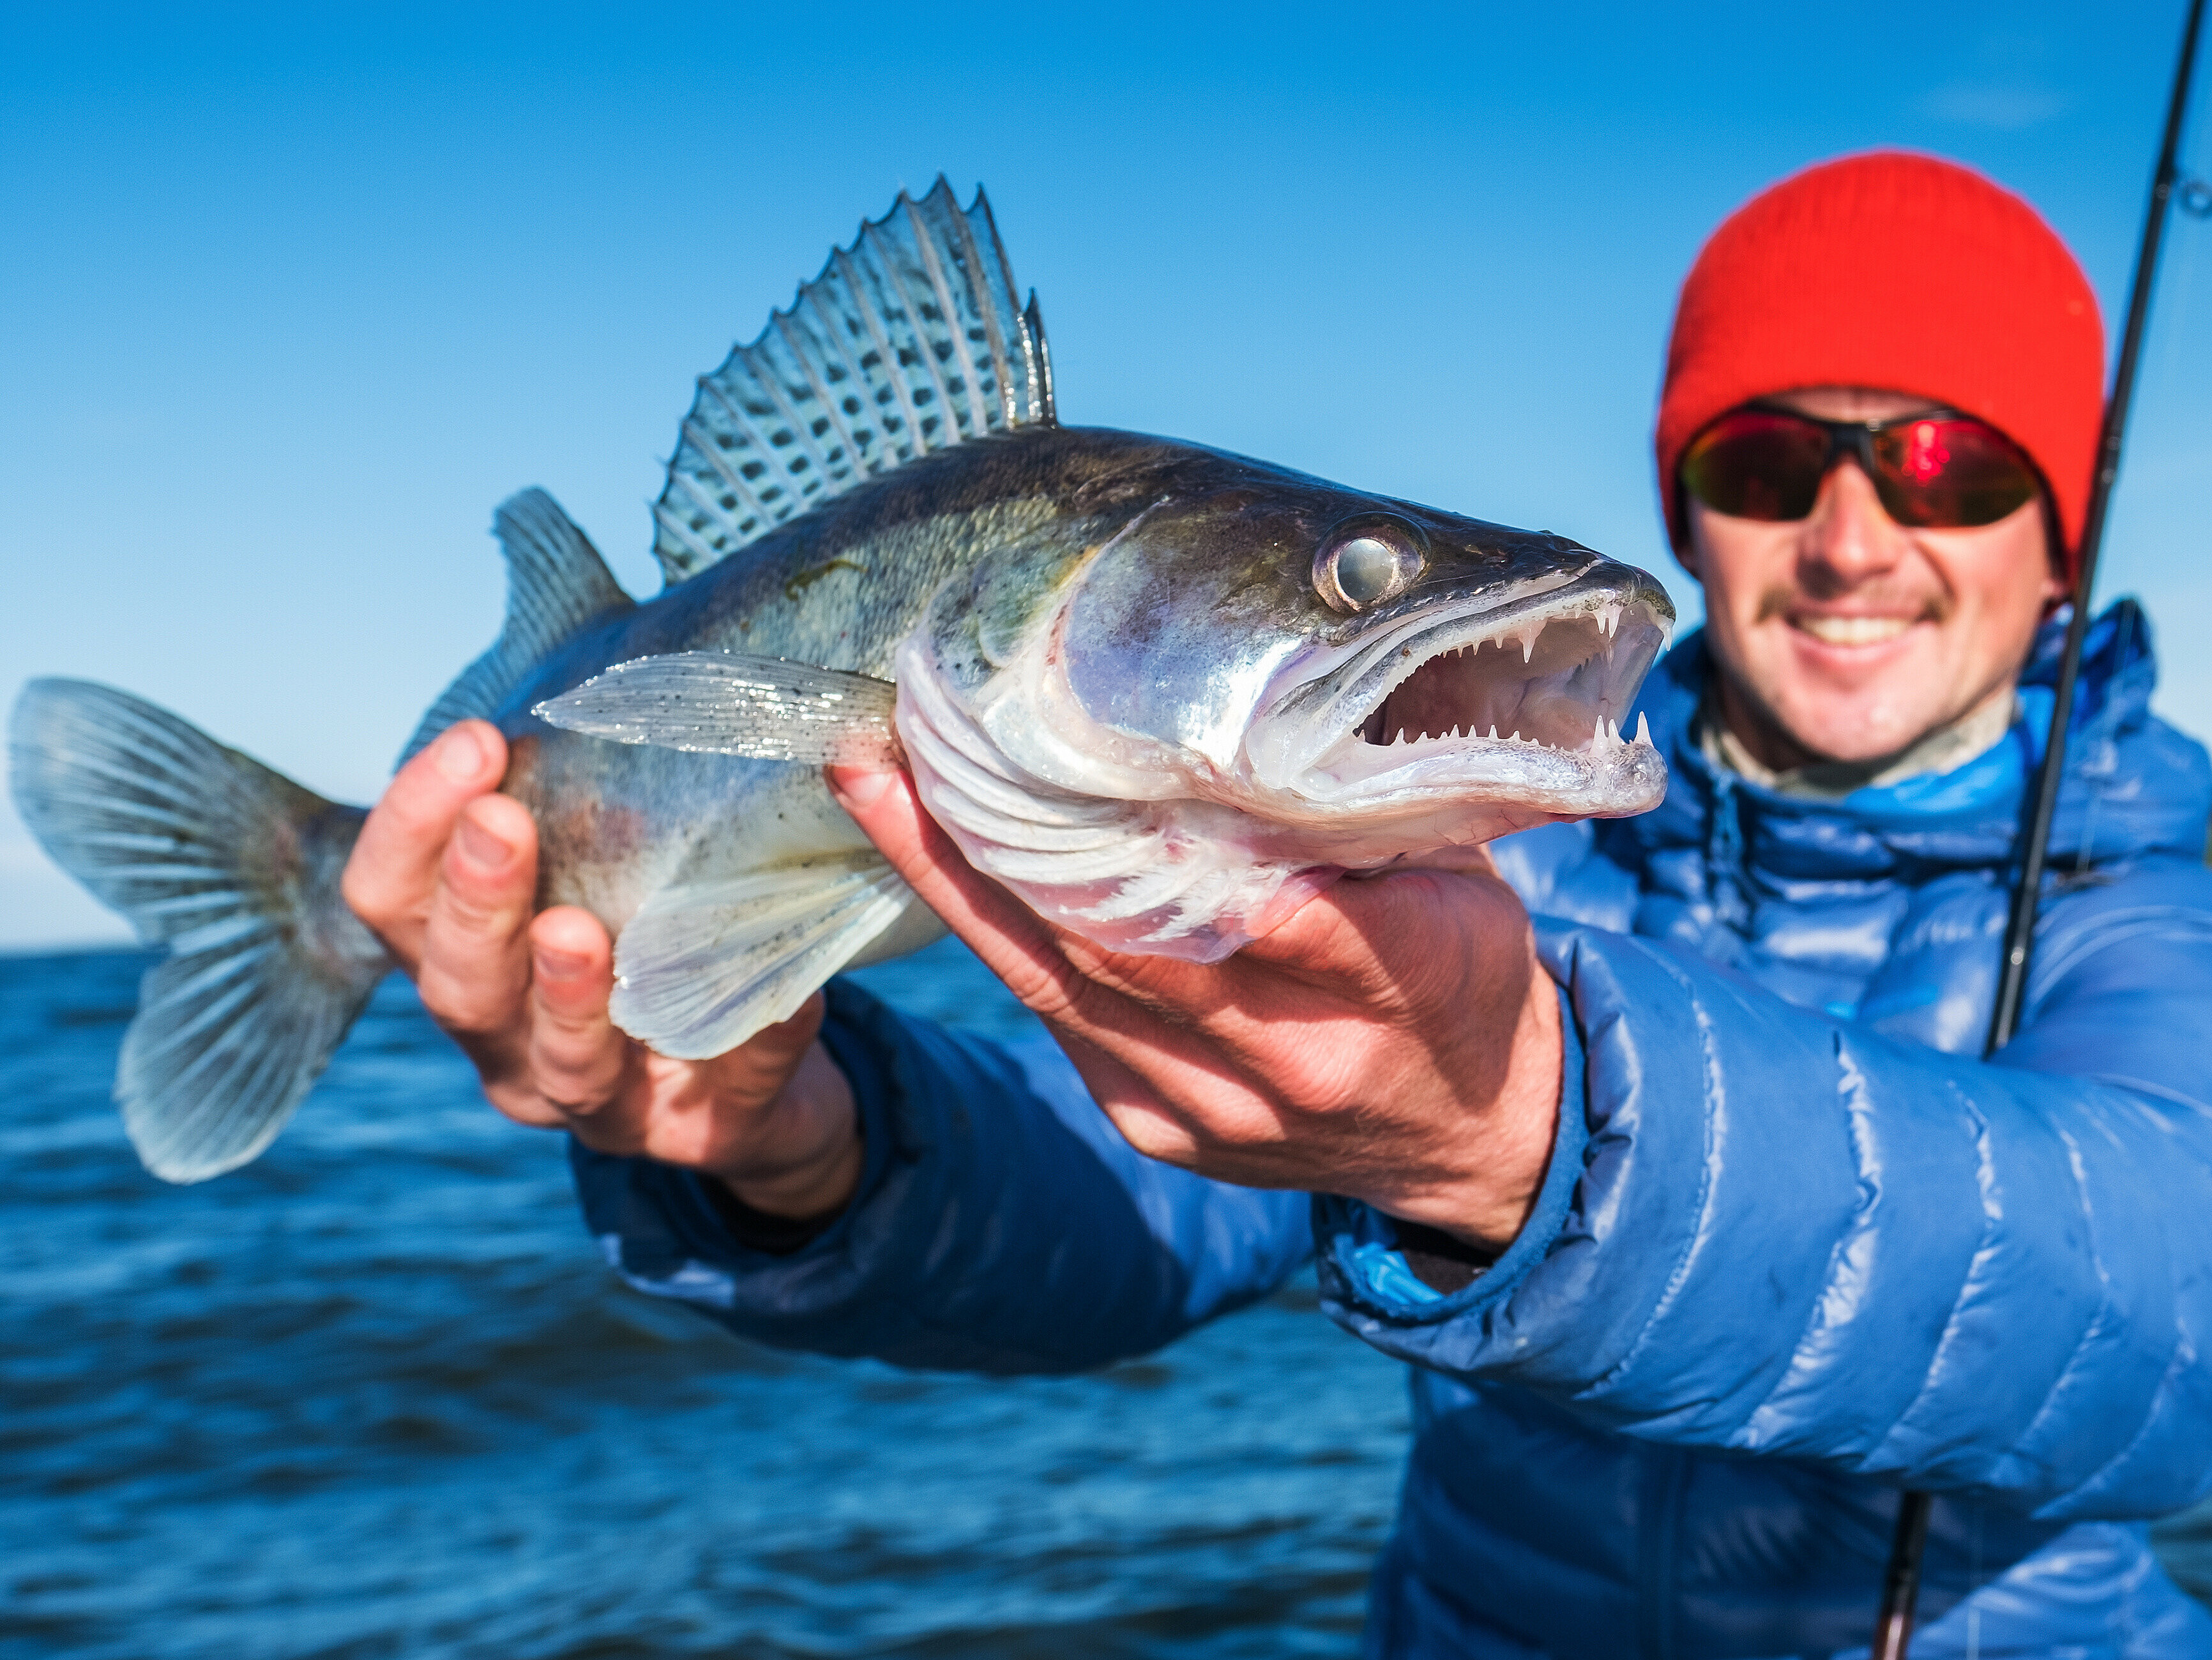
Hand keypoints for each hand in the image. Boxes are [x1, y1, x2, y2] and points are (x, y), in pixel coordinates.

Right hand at [340, 721, 861, 1218]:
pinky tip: (784, 998)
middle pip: (457, 987)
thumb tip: (540, 540)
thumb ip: (576, 729)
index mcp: (472, 959)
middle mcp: (511, 1040)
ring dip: (565, 997)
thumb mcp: (611, 837)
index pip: (390, 899)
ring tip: (580, 935)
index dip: (413, 824)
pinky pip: (723, 1093)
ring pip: (559, 1065)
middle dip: (475, 903)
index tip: (475, 739)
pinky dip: (751, 1041)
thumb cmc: (664, 922)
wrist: (771, 1065)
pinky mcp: (700, 1135)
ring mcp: (601, 1103)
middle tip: (505, 823)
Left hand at [827, 767, 1561, 1249]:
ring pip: (1057, 986)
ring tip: (877, 781)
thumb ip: (1367, 817)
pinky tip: (941, 860)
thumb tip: (1250, 712)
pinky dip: (998, 937)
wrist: (1472, 1138)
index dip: (1158, 832)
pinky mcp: (1155, 1127)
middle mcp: (1289, 1063)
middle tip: (906, 735)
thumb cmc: (1465, 975)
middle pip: (1119, 944)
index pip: (1278, 906)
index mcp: (1398, 985)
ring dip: (956, 883)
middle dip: (997, 839)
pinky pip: (1057, 1021)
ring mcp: (1210, 1109)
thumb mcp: (1467, 884)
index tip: (1055, 739)